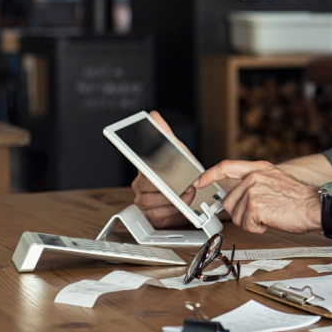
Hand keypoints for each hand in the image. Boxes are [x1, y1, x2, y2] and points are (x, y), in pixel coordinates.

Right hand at [131, 111, 192, 227]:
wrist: (191, 192)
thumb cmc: (181, 171)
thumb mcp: (176, 150)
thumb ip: (165, 133)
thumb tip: (153, 116)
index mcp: (144, 168)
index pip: (141, 166)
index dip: (148, 170)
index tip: (155, 174)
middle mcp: (140, 184)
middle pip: (149, 187)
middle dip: (170, 187)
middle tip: (186, 186)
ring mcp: (142, 201)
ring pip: (152, 202)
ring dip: (173, 201)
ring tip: (187, 196)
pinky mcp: (149, 215)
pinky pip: (156, 215)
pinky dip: (171, 212)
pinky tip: (179, 207)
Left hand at [194, 160, 319, 233]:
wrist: (316, 206)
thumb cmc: (300, 199)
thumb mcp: (275, 181)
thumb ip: (254, 183)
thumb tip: (236, 196)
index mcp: (259, 168)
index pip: (226, 167)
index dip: (209, 175)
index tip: (198, 182)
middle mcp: (254, 177)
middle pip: (229, 201)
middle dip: (242, 213)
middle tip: (263, 212)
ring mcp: (253, 190)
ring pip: (237, 216)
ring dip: (252, 222)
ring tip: (271, 214)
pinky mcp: (255, 206)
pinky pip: (246, 225)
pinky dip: (258, 228)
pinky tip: (272, 220)